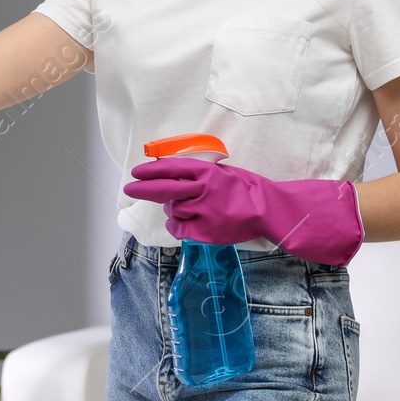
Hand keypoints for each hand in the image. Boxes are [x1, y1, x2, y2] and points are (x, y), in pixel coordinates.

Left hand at [123, 156, 362, 265]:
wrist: (269, 210)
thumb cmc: (247, 189)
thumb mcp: (224, 172)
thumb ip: (201, 173)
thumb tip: (175, 172)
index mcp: (207, 173)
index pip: (171, 169)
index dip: (151, 170)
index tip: (137, 171)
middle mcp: (203, 191)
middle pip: (164, 189)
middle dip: (143, 188)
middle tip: (130, 188)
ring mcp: (204, 212)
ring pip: (174, 210)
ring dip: (173, 209)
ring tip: (185, 208)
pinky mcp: (207, 232)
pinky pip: (180, 229)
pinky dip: (177, 225)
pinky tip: (182, 222)